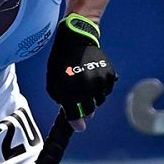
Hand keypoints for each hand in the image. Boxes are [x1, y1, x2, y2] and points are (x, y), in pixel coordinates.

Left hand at [45, 13, 116, 129]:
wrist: (76, 39)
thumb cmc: (61, 61)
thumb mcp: (53, 82)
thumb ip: (62, 102)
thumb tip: (78, 123)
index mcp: (69, 89)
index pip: (75, 115)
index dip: (76, 121)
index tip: (78, 125)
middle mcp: (86, 86)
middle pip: (89, 110)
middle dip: (84, 108)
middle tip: (80, 98)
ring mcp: (99, 80)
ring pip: (100, 100)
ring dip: (93, 97)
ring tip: (86, 84)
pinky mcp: (109, 74)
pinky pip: (107, 90)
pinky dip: (101, 88)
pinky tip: (93, 77)